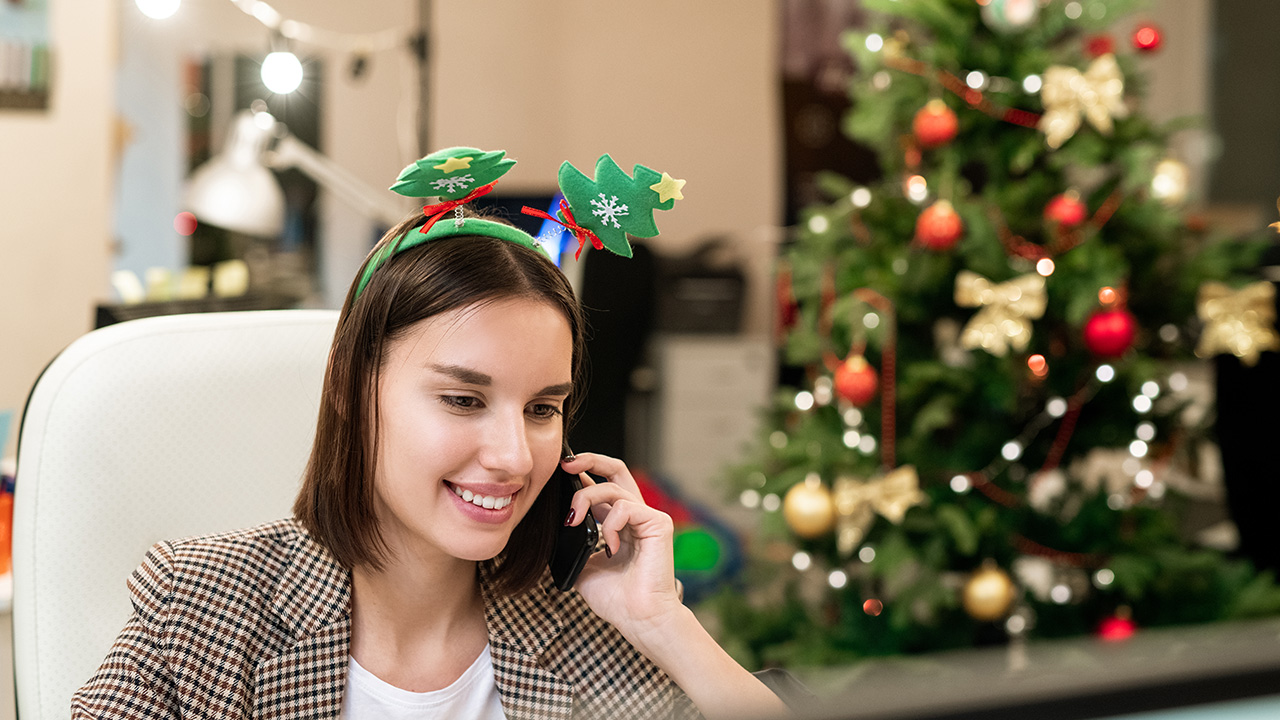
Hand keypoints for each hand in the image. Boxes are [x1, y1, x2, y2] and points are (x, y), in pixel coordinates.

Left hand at [559, 453, 683, 633]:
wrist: (638, 619)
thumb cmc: (616, 599)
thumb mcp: (583, 566)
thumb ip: (573, 543)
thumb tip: (553, 528)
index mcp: (618, 523)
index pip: (599, 486)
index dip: (579, 476)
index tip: (556, 473)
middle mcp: (634, 515)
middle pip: (616, 469)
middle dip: (589, 459)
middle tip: (566, 464)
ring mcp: (648, 517)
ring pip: (613, 487)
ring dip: (586, 499)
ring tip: (574, 521)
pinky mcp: (658, 523)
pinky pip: (626, 507)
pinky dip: (610, 524)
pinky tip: (609, 547)